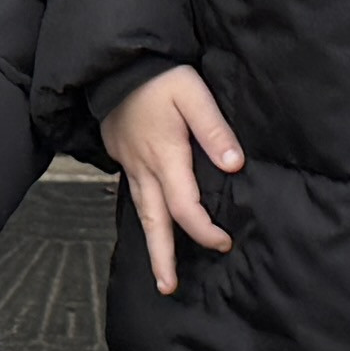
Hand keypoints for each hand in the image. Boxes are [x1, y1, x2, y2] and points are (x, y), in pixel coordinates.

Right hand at [103, 66, 244, 294]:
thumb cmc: (158, 76)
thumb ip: (214, 129)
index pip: (185, 207)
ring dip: (151, 242)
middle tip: (168, 287)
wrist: (115, 63)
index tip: (223, 242)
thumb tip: (234, 164)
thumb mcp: (192, 94)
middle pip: (154, 221)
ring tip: (158, 270)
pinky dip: (143, 216)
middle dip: (162, 256)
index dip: (204, 230)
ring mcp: (130, 164)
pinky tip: (151, 221)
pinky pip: (134, 194)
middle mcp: (145, 168)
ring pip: (141, 212)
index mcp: (165, 157)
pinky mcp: (122, 155)